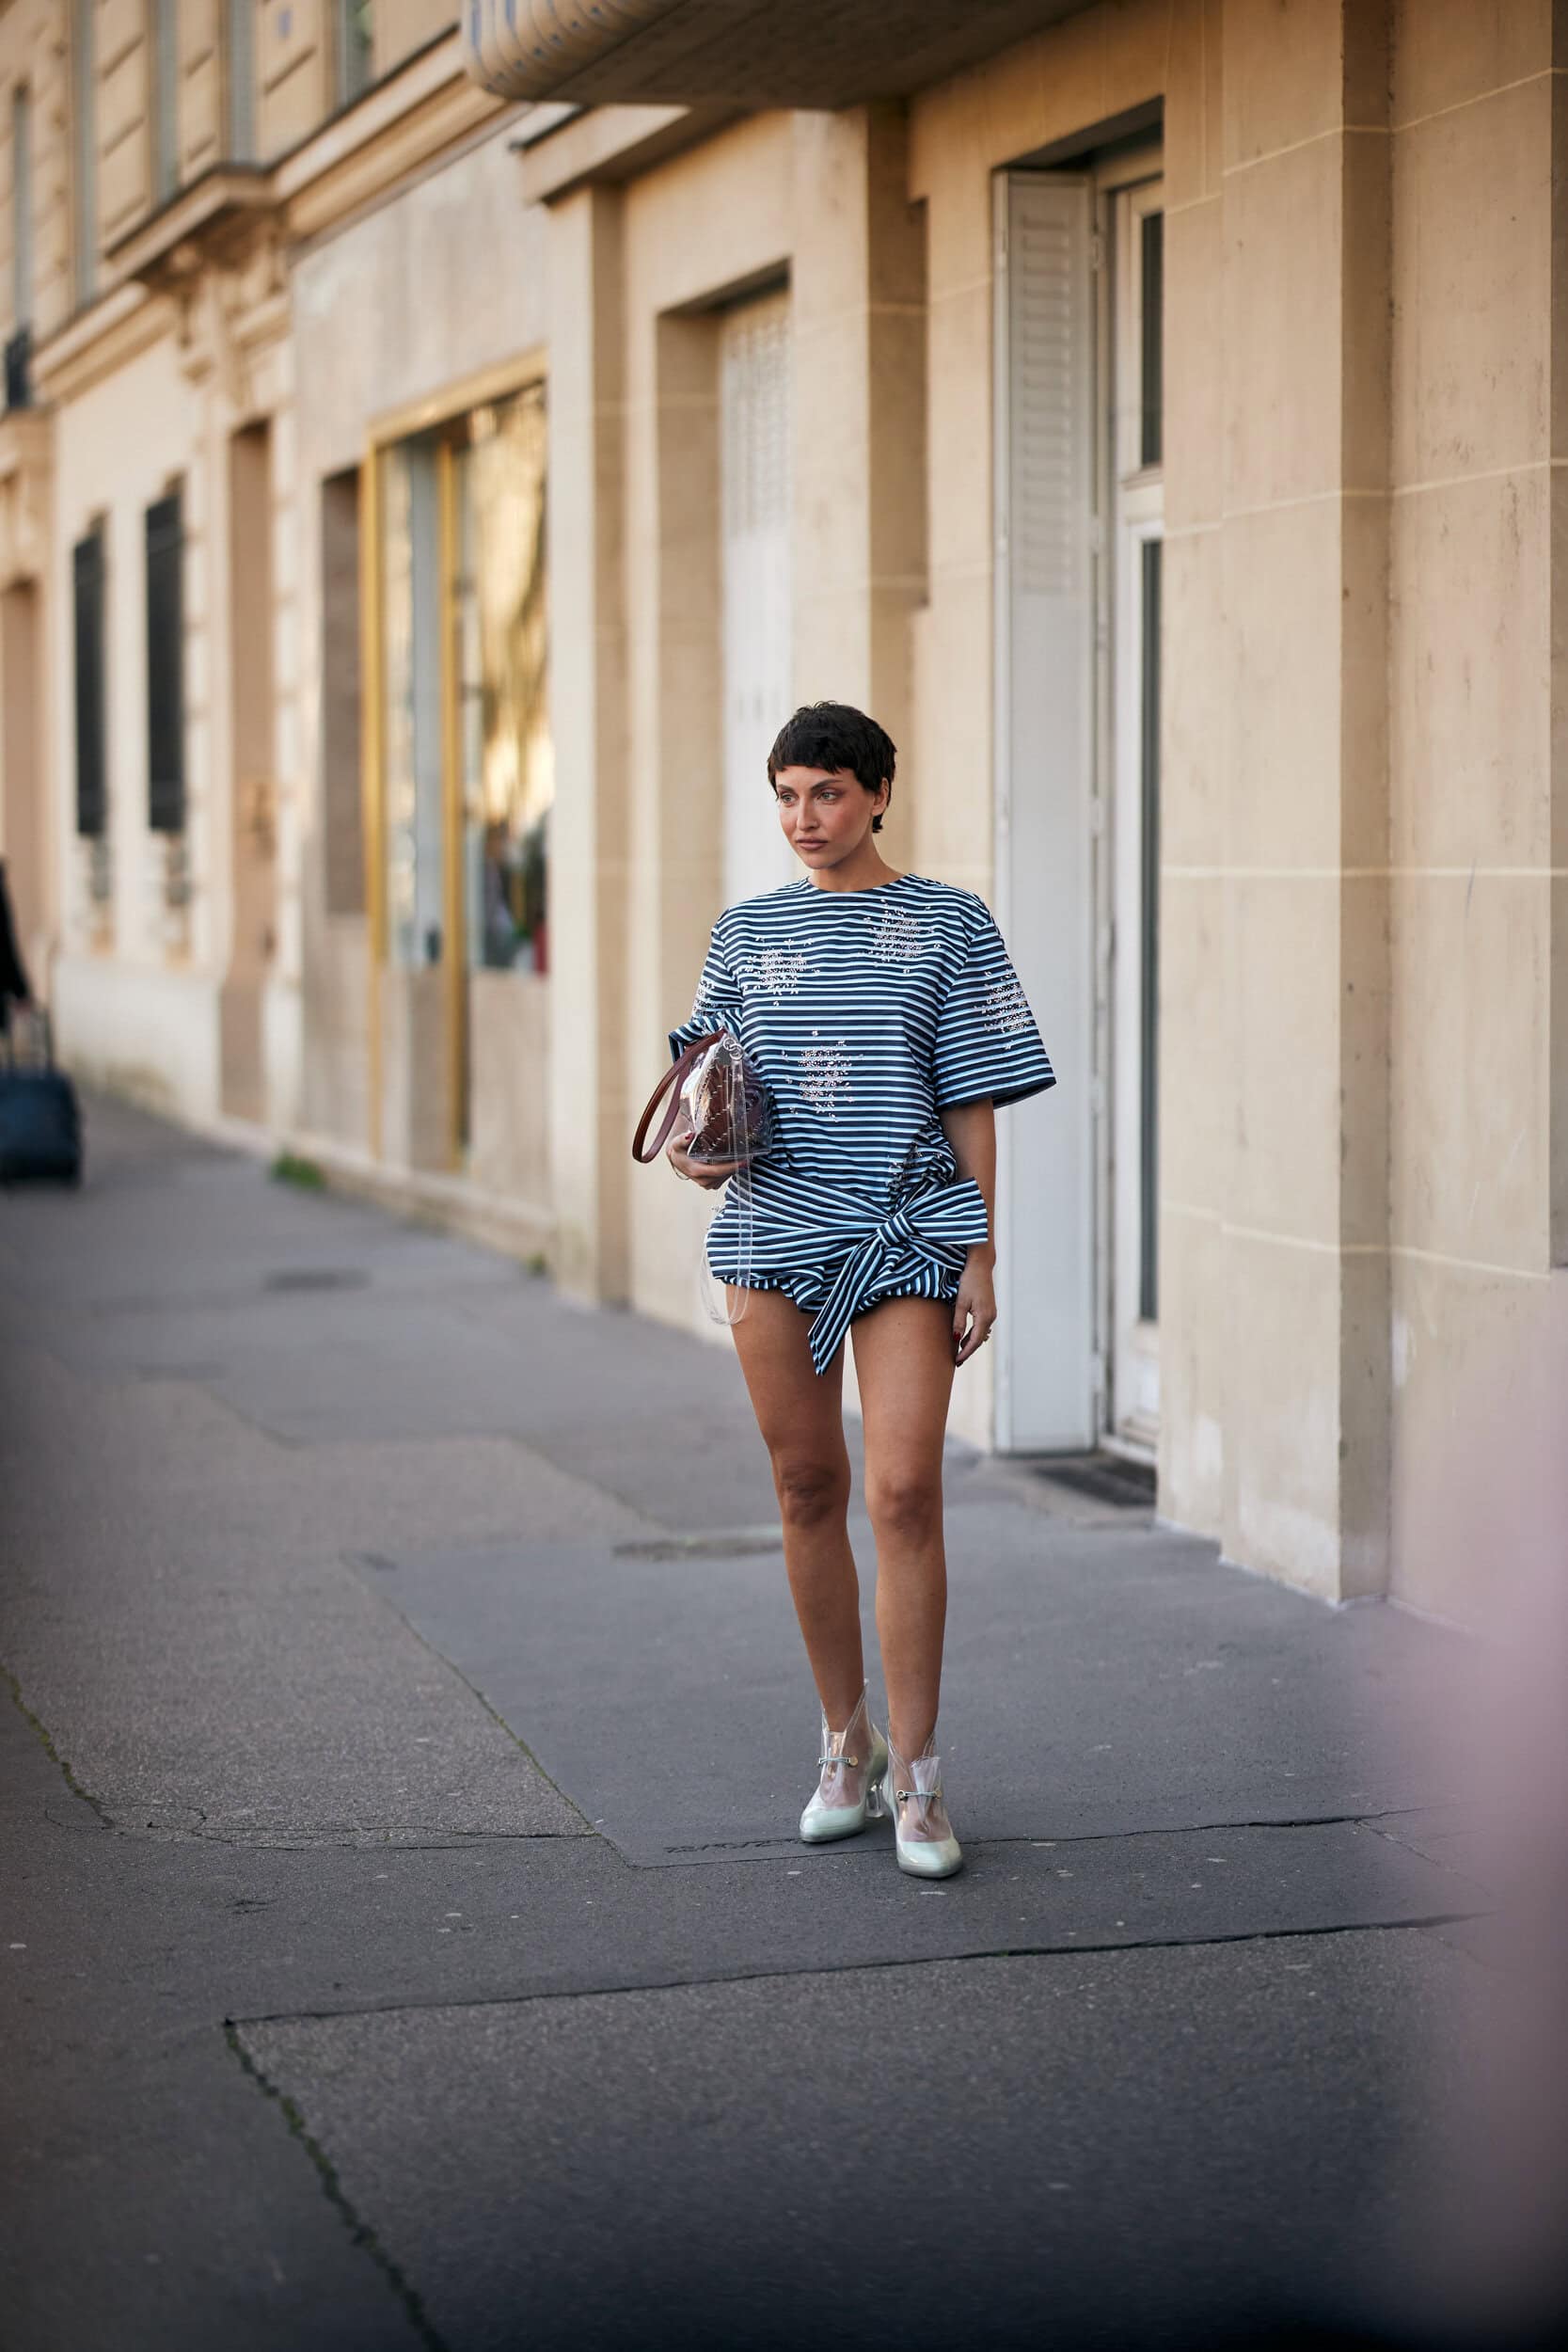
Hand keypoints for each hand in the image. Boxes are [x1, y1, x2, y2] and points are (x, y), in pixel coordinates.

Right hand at [667, 1139, 740, 1190]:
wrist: (677, 1158)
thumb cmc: (678, 1151)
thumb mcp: (677, 1143)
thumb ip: (682, 1139)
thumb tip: (690, 1135)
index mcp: (696, 1171)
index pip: (717, 1171)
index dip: (731, 1167)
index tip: (743, 1162)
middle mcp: (701, 1180)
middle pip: (723, 1175)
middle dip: (736, 1167)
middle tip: (748, 1158)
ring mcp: (706, 1183)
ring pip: (724, 1178)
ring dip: (733, 1170)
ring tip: (742, 1160)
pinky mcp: (709, 1183)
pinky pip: (722, 1179)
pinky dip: (729, 1172)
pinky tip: (733, 1164)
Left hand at [952, 1251, 996, 1366]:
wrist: (980, 1265)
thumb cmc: (969, 1281)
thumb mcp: (960, 1302)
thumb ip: (958, 1321)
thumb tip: (956, 1339)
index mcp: (984, 1317)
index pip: (975, 1341)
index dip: (965, 1353)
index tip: (956, 1361)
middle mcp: (991, 1317)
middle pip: (979, 1340)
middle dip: (968, 1351)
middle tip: (956, 1360)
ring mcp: (991, 1313)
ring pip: (981, 1334)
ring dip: (971, 1342)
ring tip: (958, 1350)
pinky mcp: (989, 1309)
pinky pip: (982, 1327)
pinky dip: (974, 1334)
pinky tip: (965, 1336)